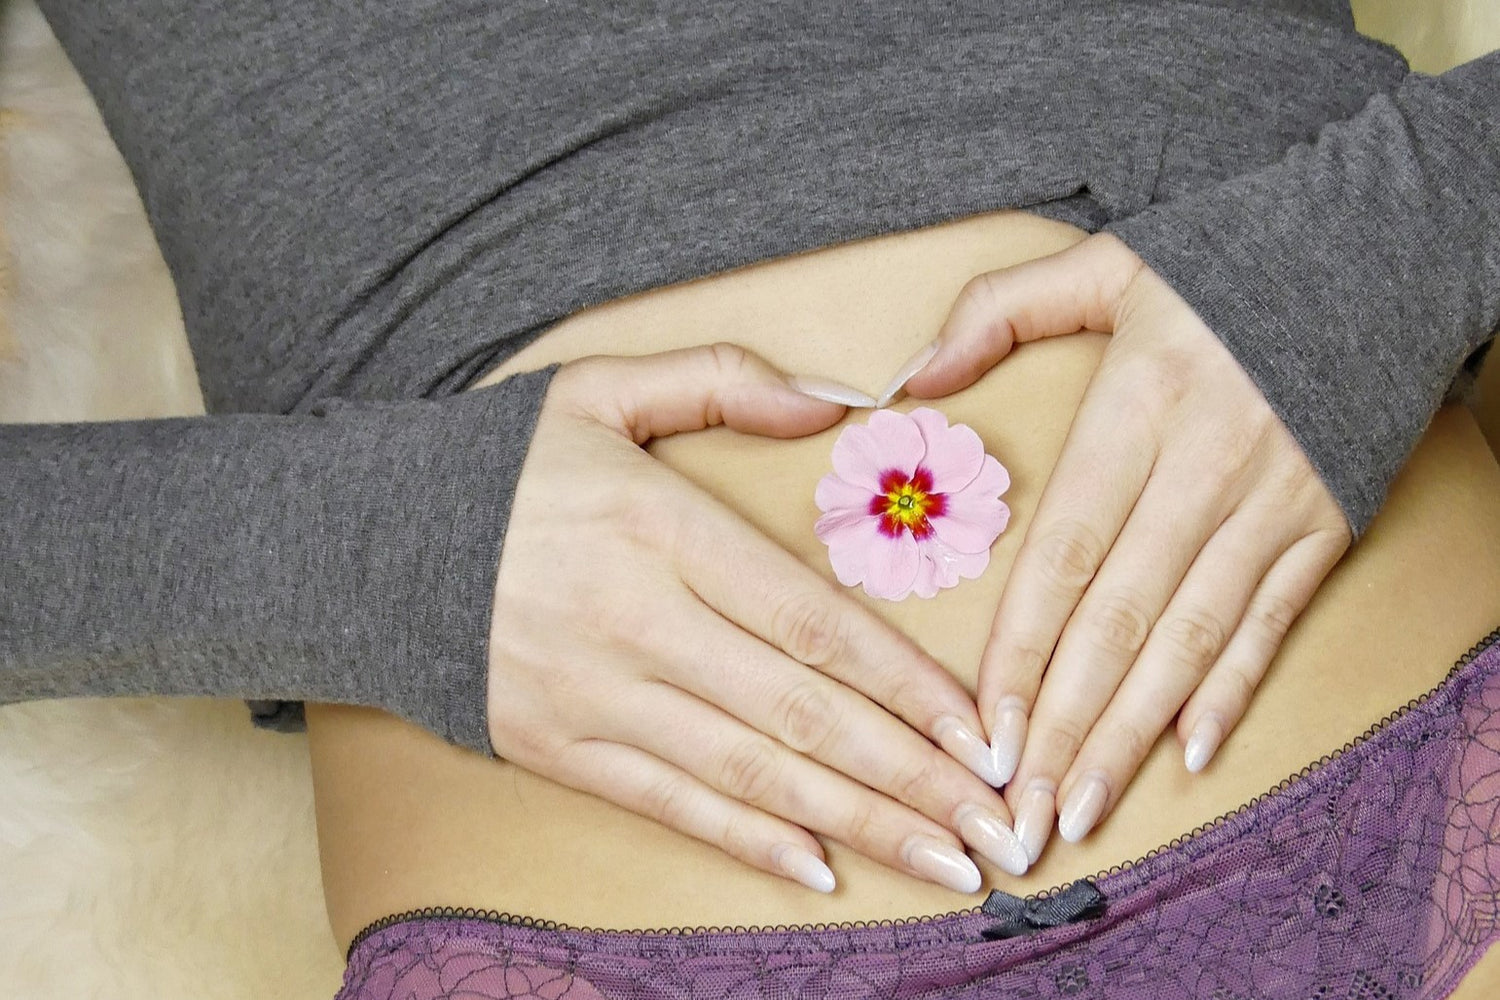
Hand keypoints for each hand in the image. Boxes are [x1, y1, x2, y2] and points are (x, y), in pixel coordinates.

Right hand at [486, 344, 1029, 893]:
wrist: (359, 541)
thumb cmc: (498, 466)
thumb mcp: (600, 388)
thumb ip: (723, 381)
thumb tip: (838, 399)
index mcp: (659, 528)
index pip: (812, 621)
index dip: (906, 684)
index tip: (980, 731)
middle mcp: (634, 620)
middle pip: (799, 712)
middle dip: (911, 775)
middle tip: (998, 825)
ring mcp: (593, 694)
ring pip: (748, 772)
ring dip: (856, 822)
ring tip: (944, 862)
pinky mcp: (556, 746)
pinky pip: (668, 804)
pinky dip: (748, 842)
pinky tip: (821, 869)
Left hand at [901, 234, 1351, 864]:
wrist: (1379, 252)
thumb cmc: (1225, 263)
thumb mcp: (1105, 263)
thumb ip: (998, 311)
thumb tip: (912, 376)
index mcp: (1140, 409)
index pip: (1065, 555)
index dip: (1021, 649)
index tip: (982, 727)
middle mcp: (1204, 469)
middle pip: (1120, 618)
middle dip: (1065, 723)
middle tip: (1021, 809)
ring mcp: (1271, 506)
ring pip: (1190, 638)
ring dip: (1133, 731)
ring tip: (1083, 806)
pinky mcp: (1322, 527)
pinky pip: (1270, 622)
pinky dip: (1230, 689)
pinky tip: (1191, 754)